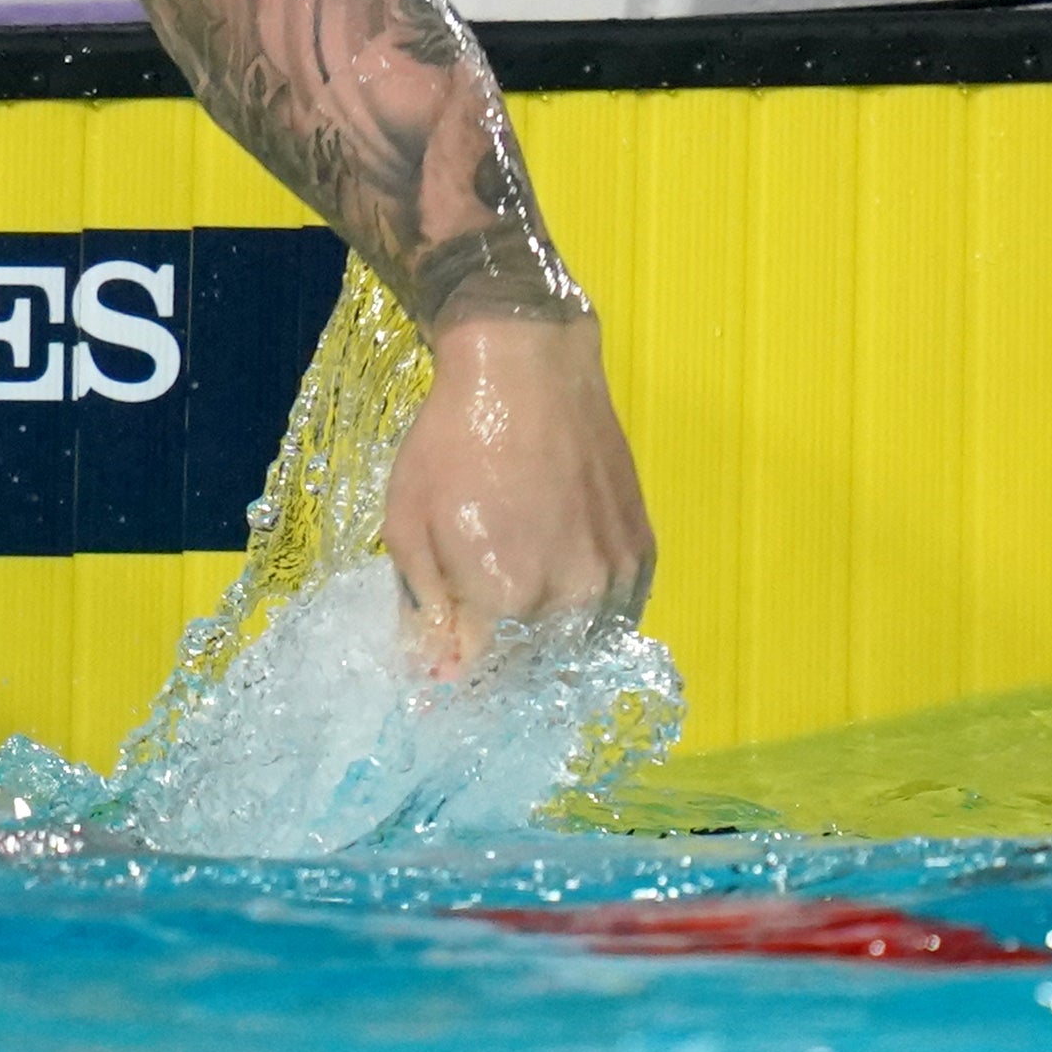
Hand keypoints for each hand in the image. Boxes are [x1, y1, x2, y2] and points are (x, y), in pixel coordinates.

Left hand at [379, 313, 654, 678]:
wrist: (526, 370)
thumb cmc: (451, 442)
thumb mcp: (408, 523)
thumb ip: (425, 605)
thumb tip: (436, 670)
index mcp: (506, 596)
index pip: (477, 672)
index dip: (450, 678)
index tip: (432, 681)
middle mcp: (570, 597)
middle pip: (531, 668)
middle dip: (497, 670)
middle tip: (471, 648)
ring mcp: (615, 577)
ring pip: (579, 648)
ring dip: (545, 654)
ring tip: (513, 633)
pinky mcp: (643, 552)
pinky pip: (616, 615)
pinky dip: (587, 624)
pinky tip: (560, 608)